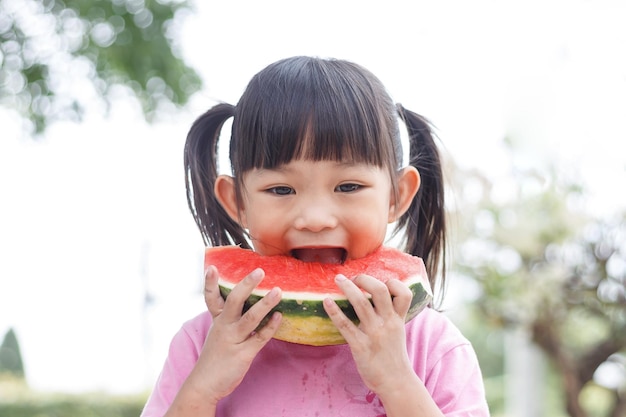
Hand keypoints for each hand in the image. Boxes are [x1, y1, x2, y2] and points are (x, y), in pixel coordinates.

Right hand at [188, 266, 282, 405]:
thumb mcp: (218, 333)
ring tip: (278, 291)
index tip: (213, 267)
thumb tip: (249, 302)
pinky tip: (279, 317)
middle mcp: (224, 327)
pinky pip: (259, 338)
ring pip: (250, 318)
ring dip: (265, 304)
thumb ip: (230, 318)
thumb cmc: (215, 356)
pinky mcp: (243, 354)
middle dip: (247, 285)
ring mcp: (233, 340)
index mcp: (218, 320)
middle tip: (260, 271)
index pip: (211, 297)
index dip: (211, 282)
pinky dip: (270, 327)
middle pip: (234, 301)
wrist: (204, 384)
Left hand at [323, 274, 414, 395]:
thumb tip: (380, 298)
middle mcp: (387, 323)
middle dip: (365, 279)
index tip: (382, 281)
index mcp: (398, 319)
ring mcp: (374, 334)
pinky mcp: (360, 346)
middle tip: (354, 278)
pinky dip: (334, 311)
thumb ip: (391, 315)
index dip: (394, 283)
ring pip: (361, 303)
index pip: (404, 293)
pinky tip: (326, 301)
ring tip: (338, 279)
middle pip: (380, 290)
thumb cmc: (394, 356)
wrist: (396, 383)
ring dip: (348, 287)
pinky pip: (345, 325)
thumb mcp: (398, 332)